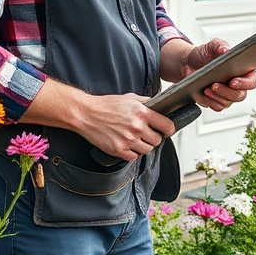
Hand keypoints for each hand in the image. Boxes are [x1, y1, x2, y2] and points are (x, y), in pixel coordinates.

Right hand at [21, 79, 175, 162]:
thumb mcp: (130, 98)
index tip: (166, 129)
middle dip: (155, 137)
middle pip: (157, 140)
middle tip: (148, 133)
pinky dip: (133, 152)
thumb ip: (147, 102)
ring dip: (144, 146)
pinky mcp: (118, 150)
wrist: (86, 114)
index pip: (167, 126)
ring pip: (147, 150)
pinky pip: (134, 157)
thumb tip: (161, 101)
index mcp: (142, 113)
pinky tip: (128, 144)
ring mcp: (128, 140)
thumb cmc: (107, 105)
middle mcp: (137, 128)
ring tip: (137, 139)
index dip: (168, 128)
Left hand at [180, 38, 255, 111]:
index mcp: (242, 70)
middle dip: (227, 92)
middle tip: (214, 85)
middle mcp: (237, 84)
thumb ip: (220, 45)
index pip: (252, 81)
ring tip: (206, 88)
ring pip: (228, 102)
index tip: (233, 81)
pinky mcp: (216, 100)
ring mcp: (227, 94)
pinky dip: (210, 101)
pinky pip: (217, 106)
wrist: (188, 63)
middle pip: (240, 95)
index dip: (245, 83)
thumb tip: (226, 50)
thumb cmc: (203, 55)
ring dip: (216, 97)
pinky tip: (203, 94)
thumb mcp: (211, 46)